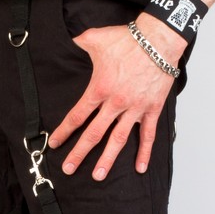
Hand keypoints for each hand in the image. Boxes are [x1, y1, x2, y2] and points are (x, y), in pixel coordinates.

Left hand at [49, 12, 186, 180]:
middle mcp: (115, 103)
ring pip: (118, 140)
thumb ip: (79, 42)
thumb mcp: (96, 38)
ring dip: (107, 160)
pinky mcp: (151, 109)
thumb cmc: (128, 39)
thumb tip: (67, 40)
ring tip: (97, 176)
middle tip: (68, 168)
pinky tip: (139, 168)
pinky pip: (147, 135)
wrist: (159, 39)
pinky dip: (144, 152)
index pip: (77, 115)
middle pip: (93, 134)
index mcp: (99, 89)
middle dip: (79, 153)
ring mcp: (134, 109)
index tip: (56, 144)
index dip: (64, 131)